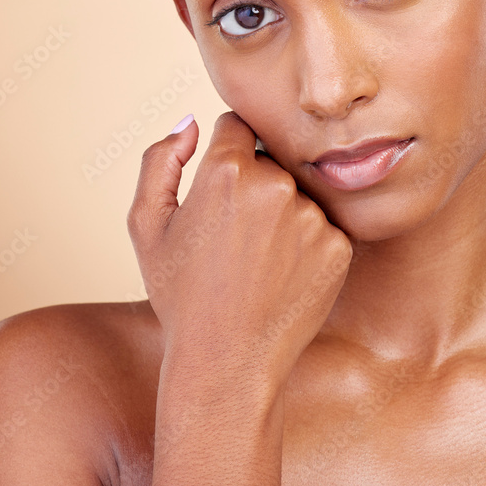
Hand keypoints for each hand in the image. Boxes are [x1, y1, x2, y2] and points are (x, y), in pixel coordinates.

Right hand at [127, 111, 353, 382]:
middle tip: (236, 236)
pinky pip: (323, 226)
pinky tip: (282, 276)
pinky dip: (307, 244)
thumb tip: (190, 121)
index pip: (237, 126)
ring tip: (258, 261)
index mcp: (225, 170)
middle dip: (254, 185)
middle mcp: (275, 185)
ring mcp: (311, 215)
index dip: (225, 154)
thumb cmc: (180, 296)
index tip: (221, 186)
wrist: (226, 363)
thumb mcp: (146, 226)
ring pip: (298, 193)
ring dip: (283, 214)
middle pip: (270, 161)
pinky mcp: (338, 244)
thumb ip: (160, 160)